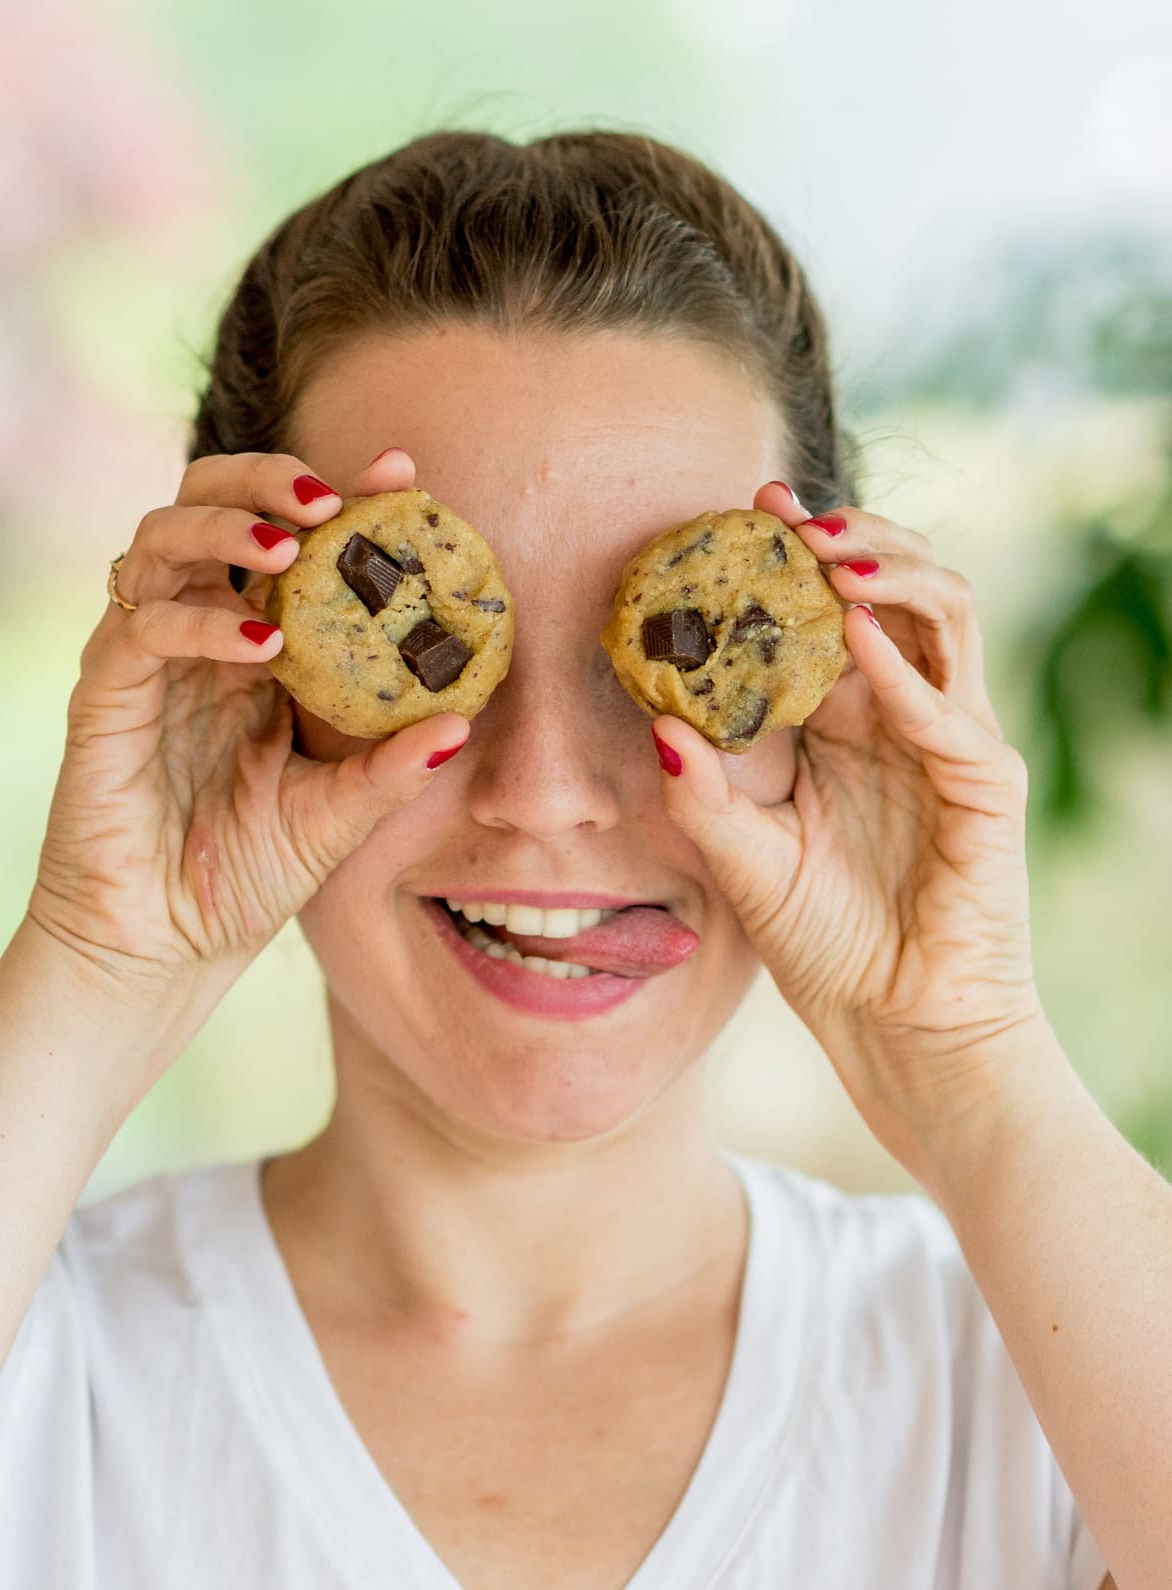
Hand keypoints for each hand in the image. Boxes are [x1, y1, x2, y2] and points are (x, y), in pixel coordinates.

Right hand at [29, 447, 466, 997]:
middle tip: (329, 499)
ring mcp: (145, 658)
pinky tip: (260, 645)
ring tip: (291, 547)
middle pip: (205, 501)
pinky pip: (140, 628)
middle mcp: (195, 633)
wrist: (166, 947)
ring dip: (225, 529)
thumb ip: (391, 767)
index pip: (288, 538)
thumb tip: (462, 723)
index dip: (339, 493)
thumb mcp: (338, 817)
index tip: (402, 473)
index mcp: (252, 643)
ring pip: (159, 541)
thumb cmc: (244, 875)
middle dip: (264, 480)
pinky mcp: (105, 696)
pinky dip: (200, 623)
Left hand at [651, 481, 1043, 1166]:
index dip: (797, 554)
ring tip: (826, 556)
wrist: (896, 1027)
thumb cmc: (828, 944)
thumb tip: (654, 722)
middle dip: (850, 537)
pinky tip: (854, 644)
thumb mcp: (743, 861)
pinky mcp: (988, 787)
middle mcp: (906, 715)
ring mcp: (954, 743)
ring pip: (949, 615)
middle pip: (901, 586)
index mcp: (850, 720)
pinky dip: (905, 672)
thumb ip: (701, 794)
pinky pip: (952, 712)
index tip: (743, 510)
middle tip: (783, 514)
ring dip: (890, 574)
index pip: (834, 608)